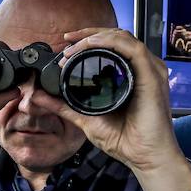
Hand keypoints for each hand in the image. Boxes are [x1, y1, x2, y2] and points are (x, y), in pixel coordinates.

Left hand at [32, 27, 179, 172]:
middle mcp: (139, 69)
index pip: (110, 45)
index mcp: (127, 75)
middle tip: (66, 40)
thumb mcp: (84, 118)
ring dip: (96, 37)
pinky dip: (112, 43)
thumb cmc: (123, 140)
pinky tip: (93, 45)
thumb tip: (38, 97)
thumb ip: (62, 106)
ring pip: (123, 38)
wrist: (143, 157)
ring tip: (74, 46)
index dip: (87, 39)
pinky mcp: (153, 77)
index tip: (65, 43)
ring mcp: (148, 71)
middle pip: (116, 36)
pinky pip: (134, 50)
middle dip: (88, 34)